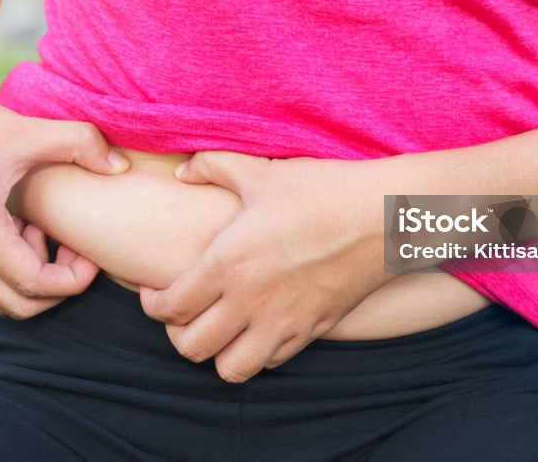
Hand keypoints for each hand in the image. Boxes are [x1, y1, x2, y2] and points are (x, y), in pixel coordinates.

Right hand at [0, 66, 129, 318]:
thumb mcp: (29, 130)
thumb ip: (81, 143)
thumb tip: (121, 167)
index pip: (35, 285)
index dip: (74, 279)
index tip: (89, 253)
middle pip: (19, 305)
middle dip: (56, 285)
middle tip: (72, 246)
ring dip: (30, 279)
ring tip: (42, 232)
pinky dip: (7, 271)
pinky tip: (19, 229)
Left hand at [138, 151, 393, 382]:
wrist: (384, 216)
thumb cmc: (322, 190)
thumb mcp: (263, 172)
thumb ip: (214, 167)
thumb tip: (183, 172)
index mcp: (228, 263)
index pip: (170, 308)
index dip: (152, 305)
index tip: (155, 293)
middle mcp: (250, 301)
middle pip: (191, 348)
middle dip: (177, 333)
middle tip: (184, 312)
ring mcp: (284, 322)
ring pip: (230, 369)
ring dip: (217, 353)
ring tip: (220, 327)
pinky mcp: (312, 331)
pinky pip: (272, 362)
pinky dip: (257, 352)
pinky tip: (258, 325)